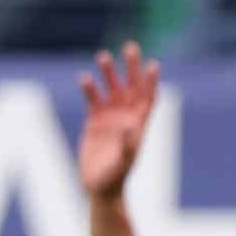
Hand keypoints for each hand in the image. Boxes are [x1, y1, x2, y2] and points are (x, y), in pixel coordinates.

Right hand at [77, 42, 158, 198]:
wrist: (99, 188)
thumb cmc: (116, 177)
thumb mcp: (124, 162)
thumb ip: (129, 143)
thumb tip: (130, 125)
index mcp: (139, 124)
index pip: (148, 97)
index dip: (151, 81)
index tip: (152, 65)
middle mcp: (127, 117)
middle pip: (131, 86)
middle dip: (131, 67)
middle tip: (130, 47)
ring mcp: (110, 119)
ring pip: (111, 90)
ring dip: (108, 73)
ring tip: (102, 56)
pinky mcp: (94, 123)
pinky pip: (92, 101)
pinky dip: (89, 89)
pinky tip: (84, 78)